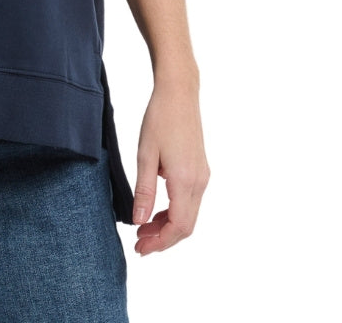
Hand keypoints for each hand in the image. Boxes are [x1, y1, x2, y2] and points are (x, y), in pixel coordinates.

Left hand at [131, 81, 209, 254]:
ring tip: (143, 228)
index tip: (140, 248)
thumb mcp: (145, 155)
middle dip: (163, 239)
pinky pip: (190, 201)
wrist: (179, 93)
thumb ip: (144, 191)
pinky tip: (157, 209)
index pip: (178, 226)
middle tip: (139, 243)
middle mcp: (199, 182)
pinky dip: (174, 212)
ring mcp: (202, 176)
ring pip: (189, 214)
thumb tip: (139, 222)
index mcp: (185, 180)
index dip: (159, 242)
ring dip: (168, 226)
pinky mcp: (200, 169)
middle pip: (186, 226)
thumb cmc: (160, 118)